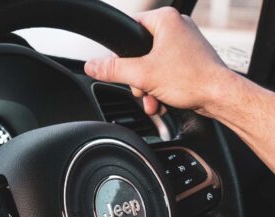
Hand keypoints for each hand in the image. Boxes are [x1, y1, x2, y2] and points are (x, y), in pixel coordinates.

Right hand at [85, 7, 229, 116]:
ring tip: (155, 100)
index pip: (130, 29)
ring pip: (151, 67)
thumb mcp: (143, 75)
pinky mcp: (187, 61)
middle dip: (139, 80)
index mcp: (165, 20)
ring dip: (148, 88)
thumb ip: (114, 70)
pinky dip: (160, 89)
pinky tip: (163, 100)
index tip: (123, 68)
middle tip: (144, 89)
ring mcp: (183, 45)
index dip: (122, 53)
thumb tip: (92, 66)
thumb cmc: (192, 79)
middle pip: (139, 54)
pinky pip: (164, 74)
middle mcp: (175, 29)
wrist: (219, 96)